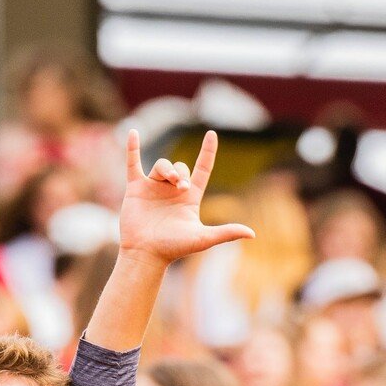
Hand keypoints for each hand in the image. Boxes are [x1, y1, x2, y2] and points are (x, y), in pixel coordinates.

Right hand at [116, 130, 255, 262]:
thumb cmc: (174, 248)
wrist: (146, 253)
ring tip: (169, 181)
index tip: (211, 134)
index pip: (202, 169)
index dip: (207, 152)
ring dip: (167, 169)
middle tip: (181, 186)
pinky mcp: (136, 188)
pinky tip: (132, 132)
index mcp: (190, 198)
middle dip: (182, 172)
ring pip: (162, 165)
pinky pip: (133, 164)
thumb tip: (252, 233)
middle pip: (180, 167)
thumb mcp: (203, 238)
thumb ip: (226, 232)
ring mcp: (153, 188)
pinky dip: (133, 149)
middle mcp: (172, 191)